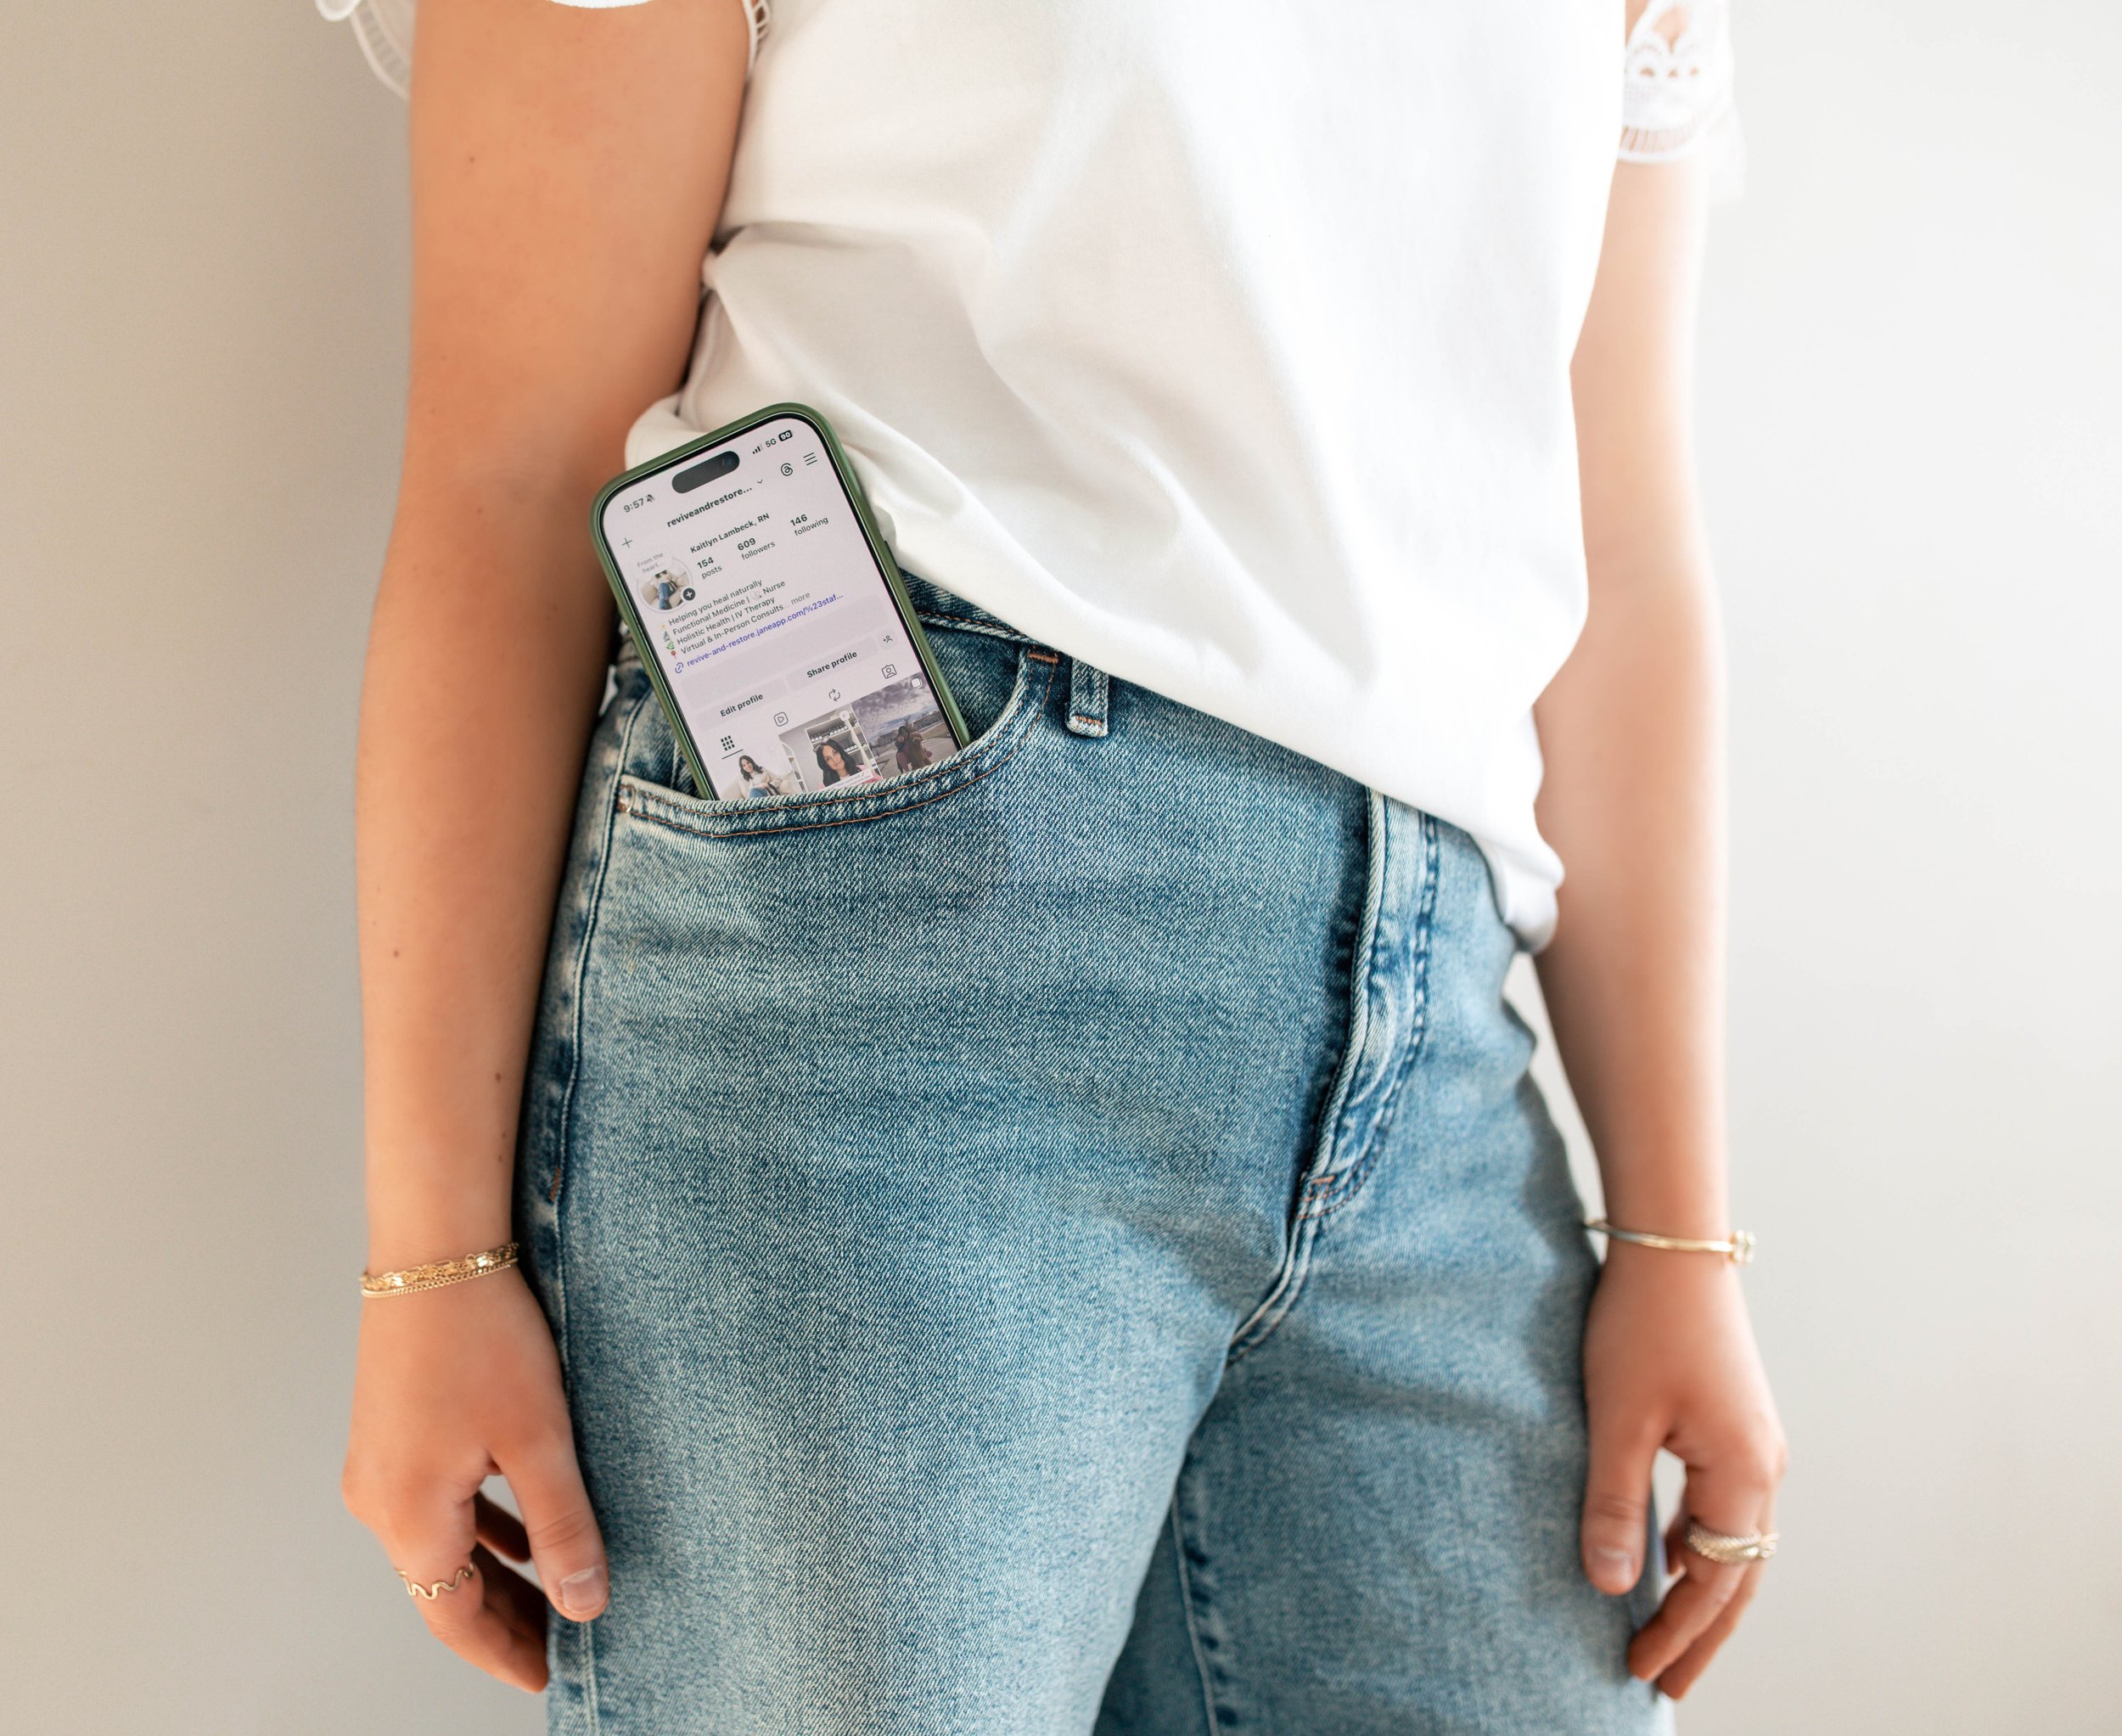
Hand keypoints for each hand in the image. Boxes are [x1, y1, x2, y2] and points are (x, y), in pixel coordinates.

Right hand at [343, 1267, 607, 1690]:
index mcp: (409, 1517)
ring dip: (493, 1577)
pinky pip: (436, 1505)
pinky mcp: (392, 1433)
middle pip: (443, 1590)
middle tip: (562, 1645)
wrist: (436, 1250)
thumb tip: (584, 1605)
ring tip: (552, 1595)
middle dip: (504, 1622)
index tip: (551, 1677)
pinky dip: (479, 1529)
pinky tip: (519, 1530)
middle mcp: (378, 1503)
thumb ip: (563, 1528)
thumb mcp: (540, 1440)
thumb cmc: (484, 1337)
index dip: (508, 1653)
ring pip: (441, 1547)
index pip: (457, 1620)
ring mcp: (378, 1466)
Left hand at [1579, 1242, 1785, 1698]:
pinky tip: (1667, 1554)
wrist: (1674, 1244)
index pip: (1714, 1582)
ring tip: (1669, 1634)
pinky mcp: (1736, 1422)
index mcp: (1743, 1473)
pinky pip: (1725, 1504)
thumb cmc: (1642, 1325)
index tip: (1637, 1671)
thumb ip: (1615, 1505)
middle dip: (1704, 1634)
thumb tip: (1613, 1588)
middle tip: (1669, 1685)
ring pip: (1737, 1540)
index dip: (1677, 1633)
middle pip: (1739, 1574)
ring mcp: (1756, 1443)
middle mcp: (1765, 1465)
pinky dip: (1700, 1543)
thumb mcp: (1617, 1420)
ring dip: (1705, 1591)